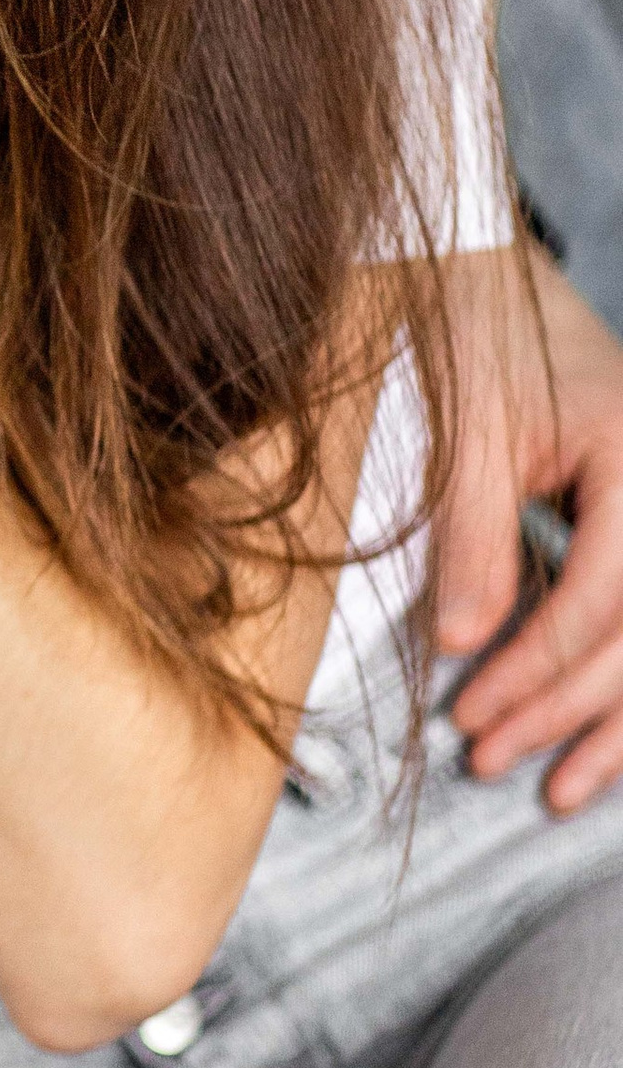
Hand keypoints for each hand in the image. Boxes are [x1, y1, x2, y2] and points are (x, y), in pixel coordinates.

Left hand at [441, 245, 622, 810]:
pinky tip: (605, 746)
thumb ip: (471, 538)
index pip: (604, 595)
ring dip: (617, 722)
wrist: (488, 277)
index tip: (471, 713)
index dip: (537, 666)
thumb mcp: (466, 436)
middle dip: (568, 708)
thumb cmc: (478, 340)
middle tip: (491, 756)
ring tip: (561, 790)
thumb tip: (460, 643)